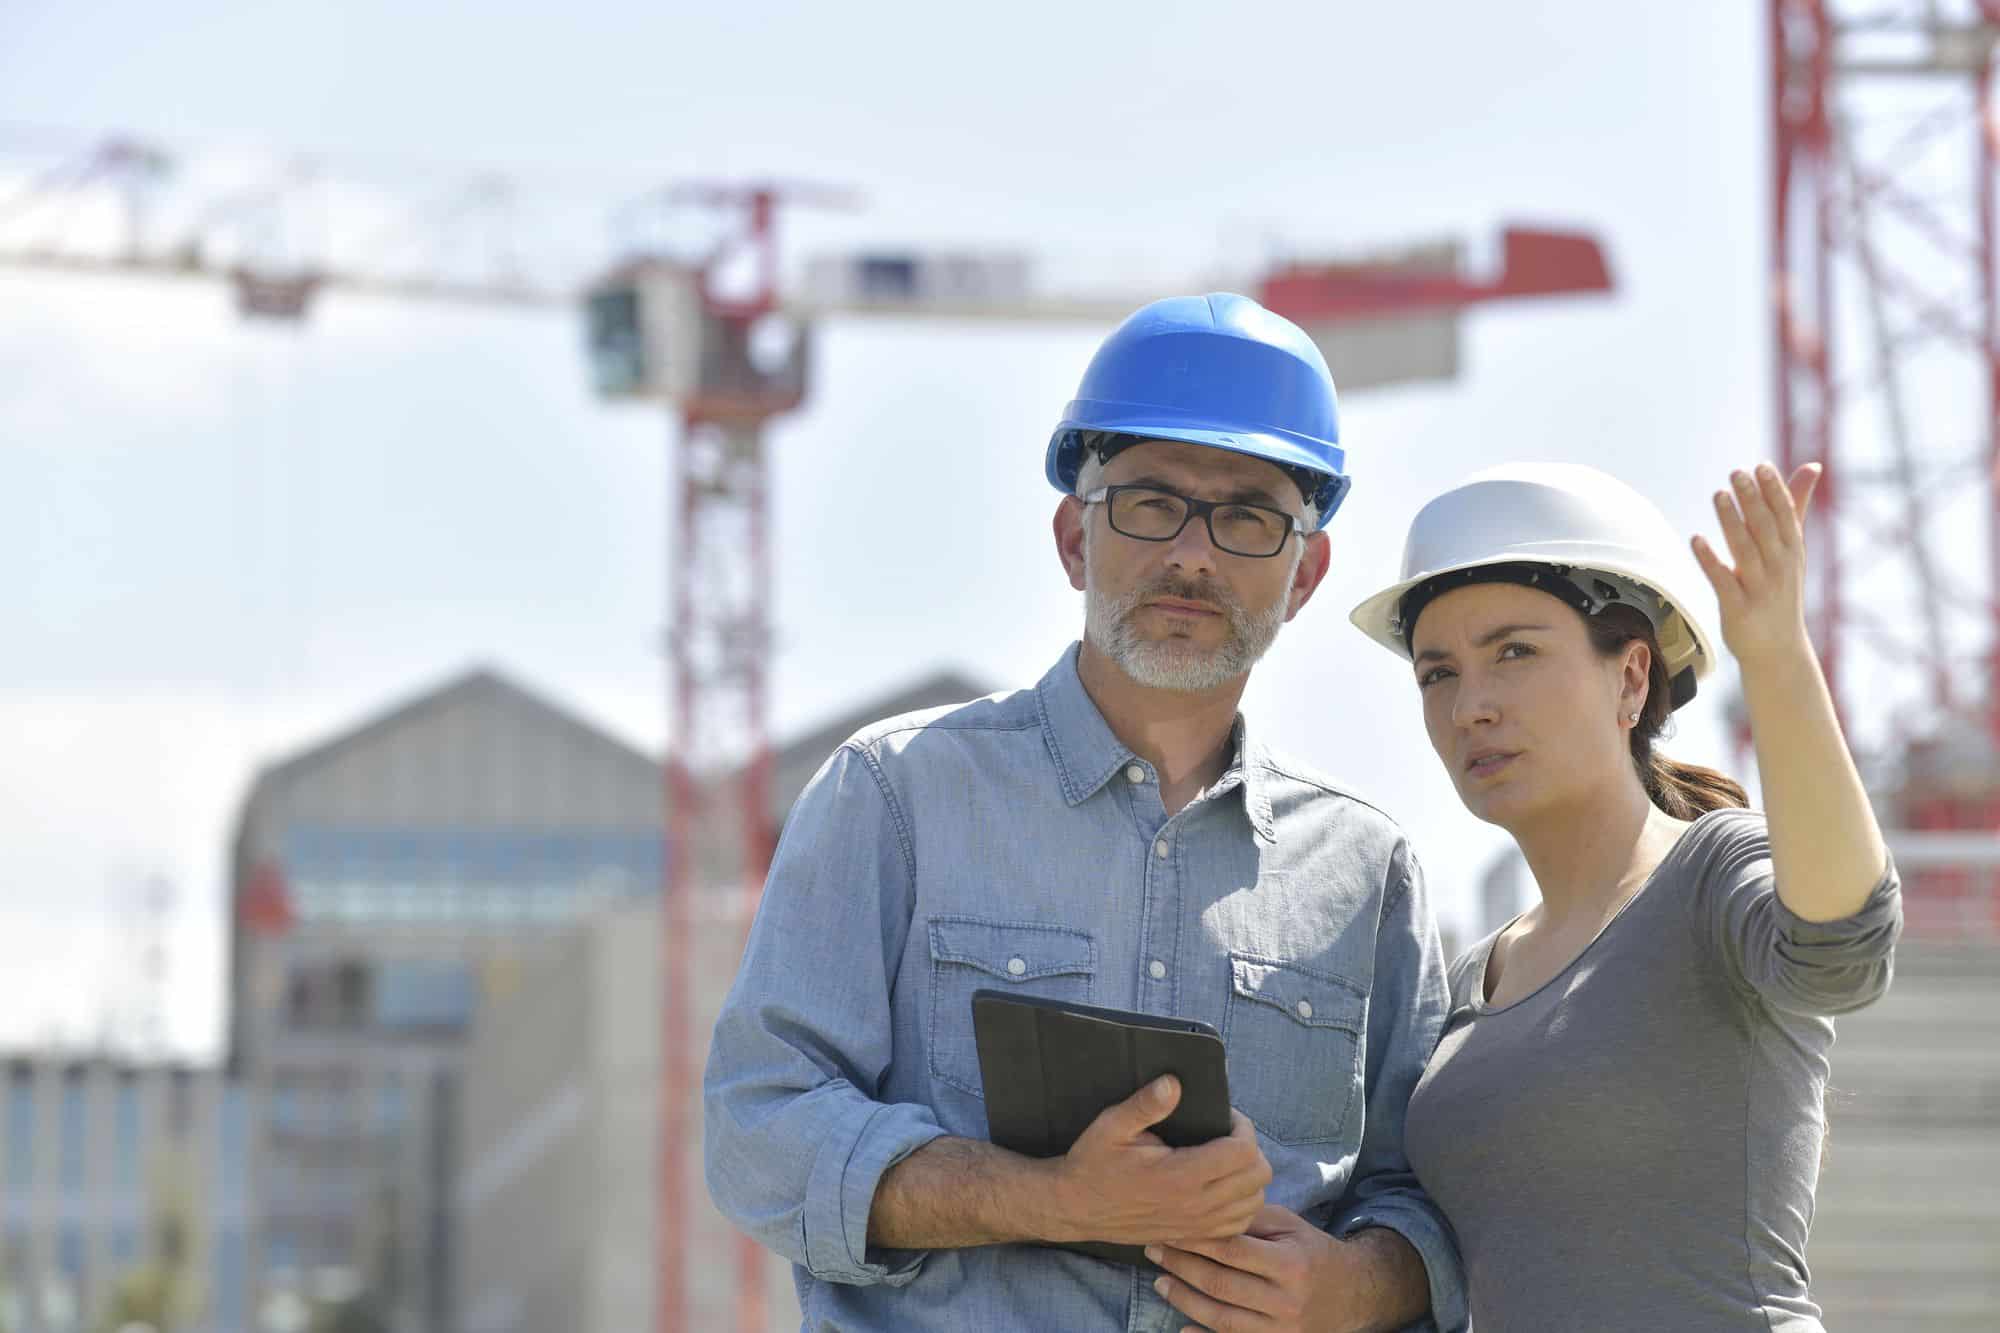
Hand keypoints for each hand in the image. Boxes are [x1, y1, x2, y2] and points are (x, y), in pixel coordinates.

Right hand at [1049, 1079, 1270, 1244]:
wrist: (1075, 1208)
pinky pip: (1238, 1224)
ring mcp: (1197, 1225)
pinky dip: (1241, 1204)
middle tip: (1226, 1134)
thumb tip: (1173, 1083)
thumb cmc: (1093, 1163)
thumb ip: (1145, 1105)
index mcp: (1181, 1175)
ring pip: (1255, 1202)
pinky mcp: (1193, 1236)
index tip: (1224, 1117)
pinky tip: (1222, 1186)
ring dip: (1249, 1177)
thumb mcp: (1112, 1126)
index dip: (1243, 1127)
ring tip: (1226, 1159)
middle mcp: (1196, 1204)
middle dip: (1250, 1148)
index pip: (1243, 1152)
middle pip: (1258, 1177)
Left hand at [1148, 1204, 1346, 1332]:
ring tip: (1160, 1282)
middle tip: (1153, 1249)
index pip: (1231, 1250)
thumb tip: (1205, 1211)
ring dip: (1184, 1300)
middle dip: (1181, 1266)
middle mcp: (1285, 1301)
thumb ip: (1250, 1219)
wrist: (1350, 1294)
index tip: (1169, 1227)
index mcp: (1290, 1264)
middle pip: (1220, 1285)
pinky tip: (1182, 1327)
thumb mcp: (1289, 1226)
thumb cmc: (1310, 1251)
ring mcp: (1280, 1330)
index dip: (1195, 1239)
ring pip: (1221, 1318)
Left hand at [1691, 462, 1820, 671]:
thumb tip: (1812, 465)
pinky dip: (1710, 560)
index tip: (1761, 466)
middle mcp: (1779, 567)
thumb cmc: (1781, 591)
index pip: (1785, 516)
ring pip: (1745, 550)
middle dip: (1753, 500)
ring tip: (1718, 494)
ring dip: (1732, 522)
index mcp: (1792, 551)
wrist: (1779, 649)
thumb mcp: (1792, 550)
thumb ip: (1795, 506)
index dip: (1774, 491)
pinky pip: (1723, 581)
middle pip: (1765, 528)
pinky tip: (1696, 539)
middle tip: (1736, 473)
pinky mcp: (1738, 609)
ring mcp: (1760, 589)